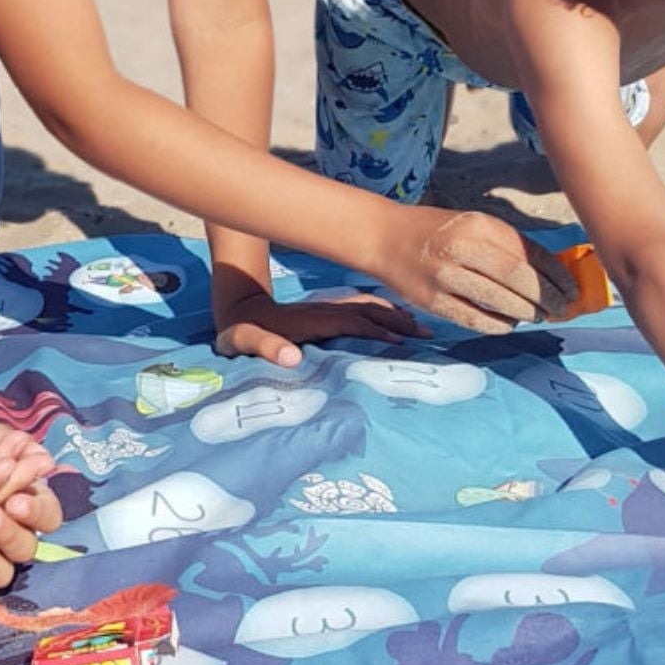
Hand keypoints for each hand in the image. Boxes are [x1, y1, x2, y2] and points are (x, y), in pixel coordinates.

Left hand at [215, 287, 423, 365]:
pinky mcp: (326, 311)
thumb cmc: (239, 331)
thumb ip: (264, 347)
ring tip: (421, 326)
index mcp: (311, 319)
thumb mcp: (242, 341)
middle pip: (368, 311)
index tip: (402, 345)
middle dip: (398, 321)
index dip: (377, 331)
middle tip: (428, 334)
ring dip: (394, 314)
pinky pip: (361, 308)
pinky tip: (396, 318)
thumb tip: (292, 358)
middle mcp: (324, 309)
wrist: (235, 307)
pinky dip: (383, 311)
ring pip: (368, 306)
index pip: (352, 323)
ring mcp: (327, 308)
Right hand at [381, 204, 577, 332]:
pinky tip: (509, 324)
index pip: (528, 252)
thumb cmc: (436, 231)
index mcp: (478, 224)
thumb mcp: (472, 224)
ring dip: (526, 312)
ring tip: (537, 316)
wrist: (384, 237)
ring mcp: (445, 275)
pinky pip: (475, 318)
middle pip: (518, 278)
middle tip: (561, 309)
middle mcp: (462, 247)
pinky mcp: (432, 300)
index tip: (571, 288)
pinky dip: (498, 325)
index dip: (555, 274)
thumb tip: (549, 272)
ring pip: (500, 300)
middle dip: (547, 297)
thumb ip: (505, 244)